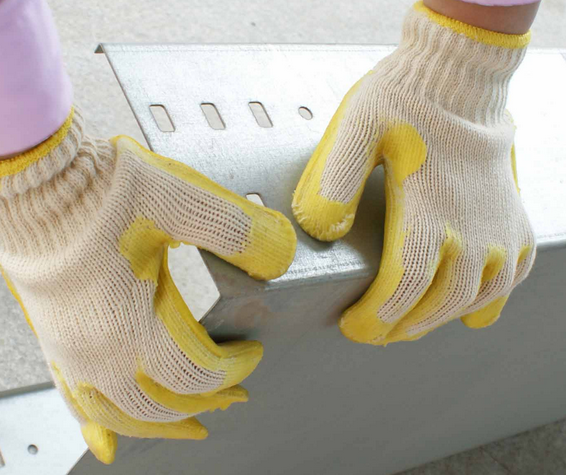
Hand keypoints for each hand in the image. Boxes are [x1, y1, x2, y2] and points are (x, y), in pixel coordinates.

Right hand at [0, 109, 295, 462]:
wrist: (30, 180)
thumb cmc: (95, 192)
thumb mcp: (179, 200)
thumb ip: (236, 230)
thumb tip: (278, 253)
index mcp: (133, 323)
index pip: (196, 372)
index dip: (233, 368)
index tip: (251, 353)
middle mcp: (98, 349)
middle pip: (160, 404)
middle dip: (204, 402)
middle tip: (232, 397)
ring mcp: (70, 349)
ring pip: (117, 414)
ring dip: (157, 425)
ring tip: (185, 428)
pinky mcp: (52, 338)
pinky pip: (73, 400)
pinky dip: (94, 428)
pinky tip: (103, 444)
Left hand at [292, 2, 535, 344]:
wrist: (460, 77)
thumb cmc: (405, 100)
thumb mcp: (355, 128)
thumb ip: (334, 181)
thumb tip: (322, 231)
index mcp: (428, 209)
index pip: (404, 286)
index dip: (378, 317)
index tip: (356, 326)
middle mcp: (471, 226)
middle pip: (438, 302)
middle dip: (401, 326)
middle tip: (374, 331)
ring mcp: (498, 226)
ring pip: (477, 297)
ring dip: (440, 319)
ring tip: (409, 324)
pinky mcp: (513, 218)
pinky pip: (511, 275)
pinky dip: (488, 299)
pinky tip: (468, 306)